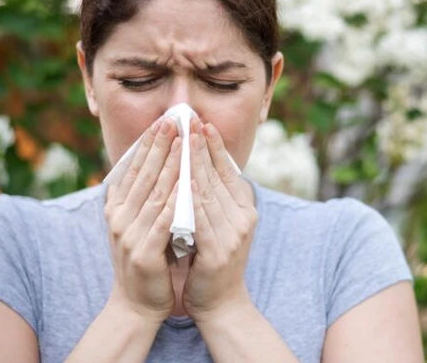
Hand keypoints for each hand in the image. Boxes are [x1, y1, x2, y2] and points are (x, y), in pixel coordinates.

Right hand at [103, 118, 181, 323]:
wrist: (136, 306)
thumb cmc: (145, 262)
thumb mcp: (137, 225)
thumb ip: (142, 199)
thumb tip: (150, 166)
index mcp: (117, 209)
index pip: (134, 169)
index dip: (148, 144)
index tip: (163, 121)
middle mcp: (119, 218)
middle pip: (143, 175)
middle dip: (159, 146)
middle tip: (173, 121)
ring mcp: (129, 235)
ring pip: (154, 193)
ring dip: (170, 166)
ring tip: (183, 143)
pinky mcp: (143, 253)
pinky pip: (163, 222)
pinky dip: (175, 202)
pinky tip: (187, 185)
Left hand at [182, 118, 258, 322]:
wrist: (220, 304)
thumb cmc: (212, 262)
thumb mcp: (218, 225)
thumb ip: (212, 200)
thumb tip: (197, 169)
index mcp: (244, 210)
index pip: (228, 171)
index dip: (215, 147)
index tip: (203, 124)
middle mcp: (243, 219)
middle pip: (218, 177)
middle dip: (202, 147)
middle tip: (190, 122)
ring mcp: (233, 235)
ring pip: (209, 193)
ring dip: (195, 165)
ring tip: (183, 142)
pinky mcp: (219, 251)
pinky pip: (202, 219)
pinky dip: (192, 199)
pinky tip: (182, 181)